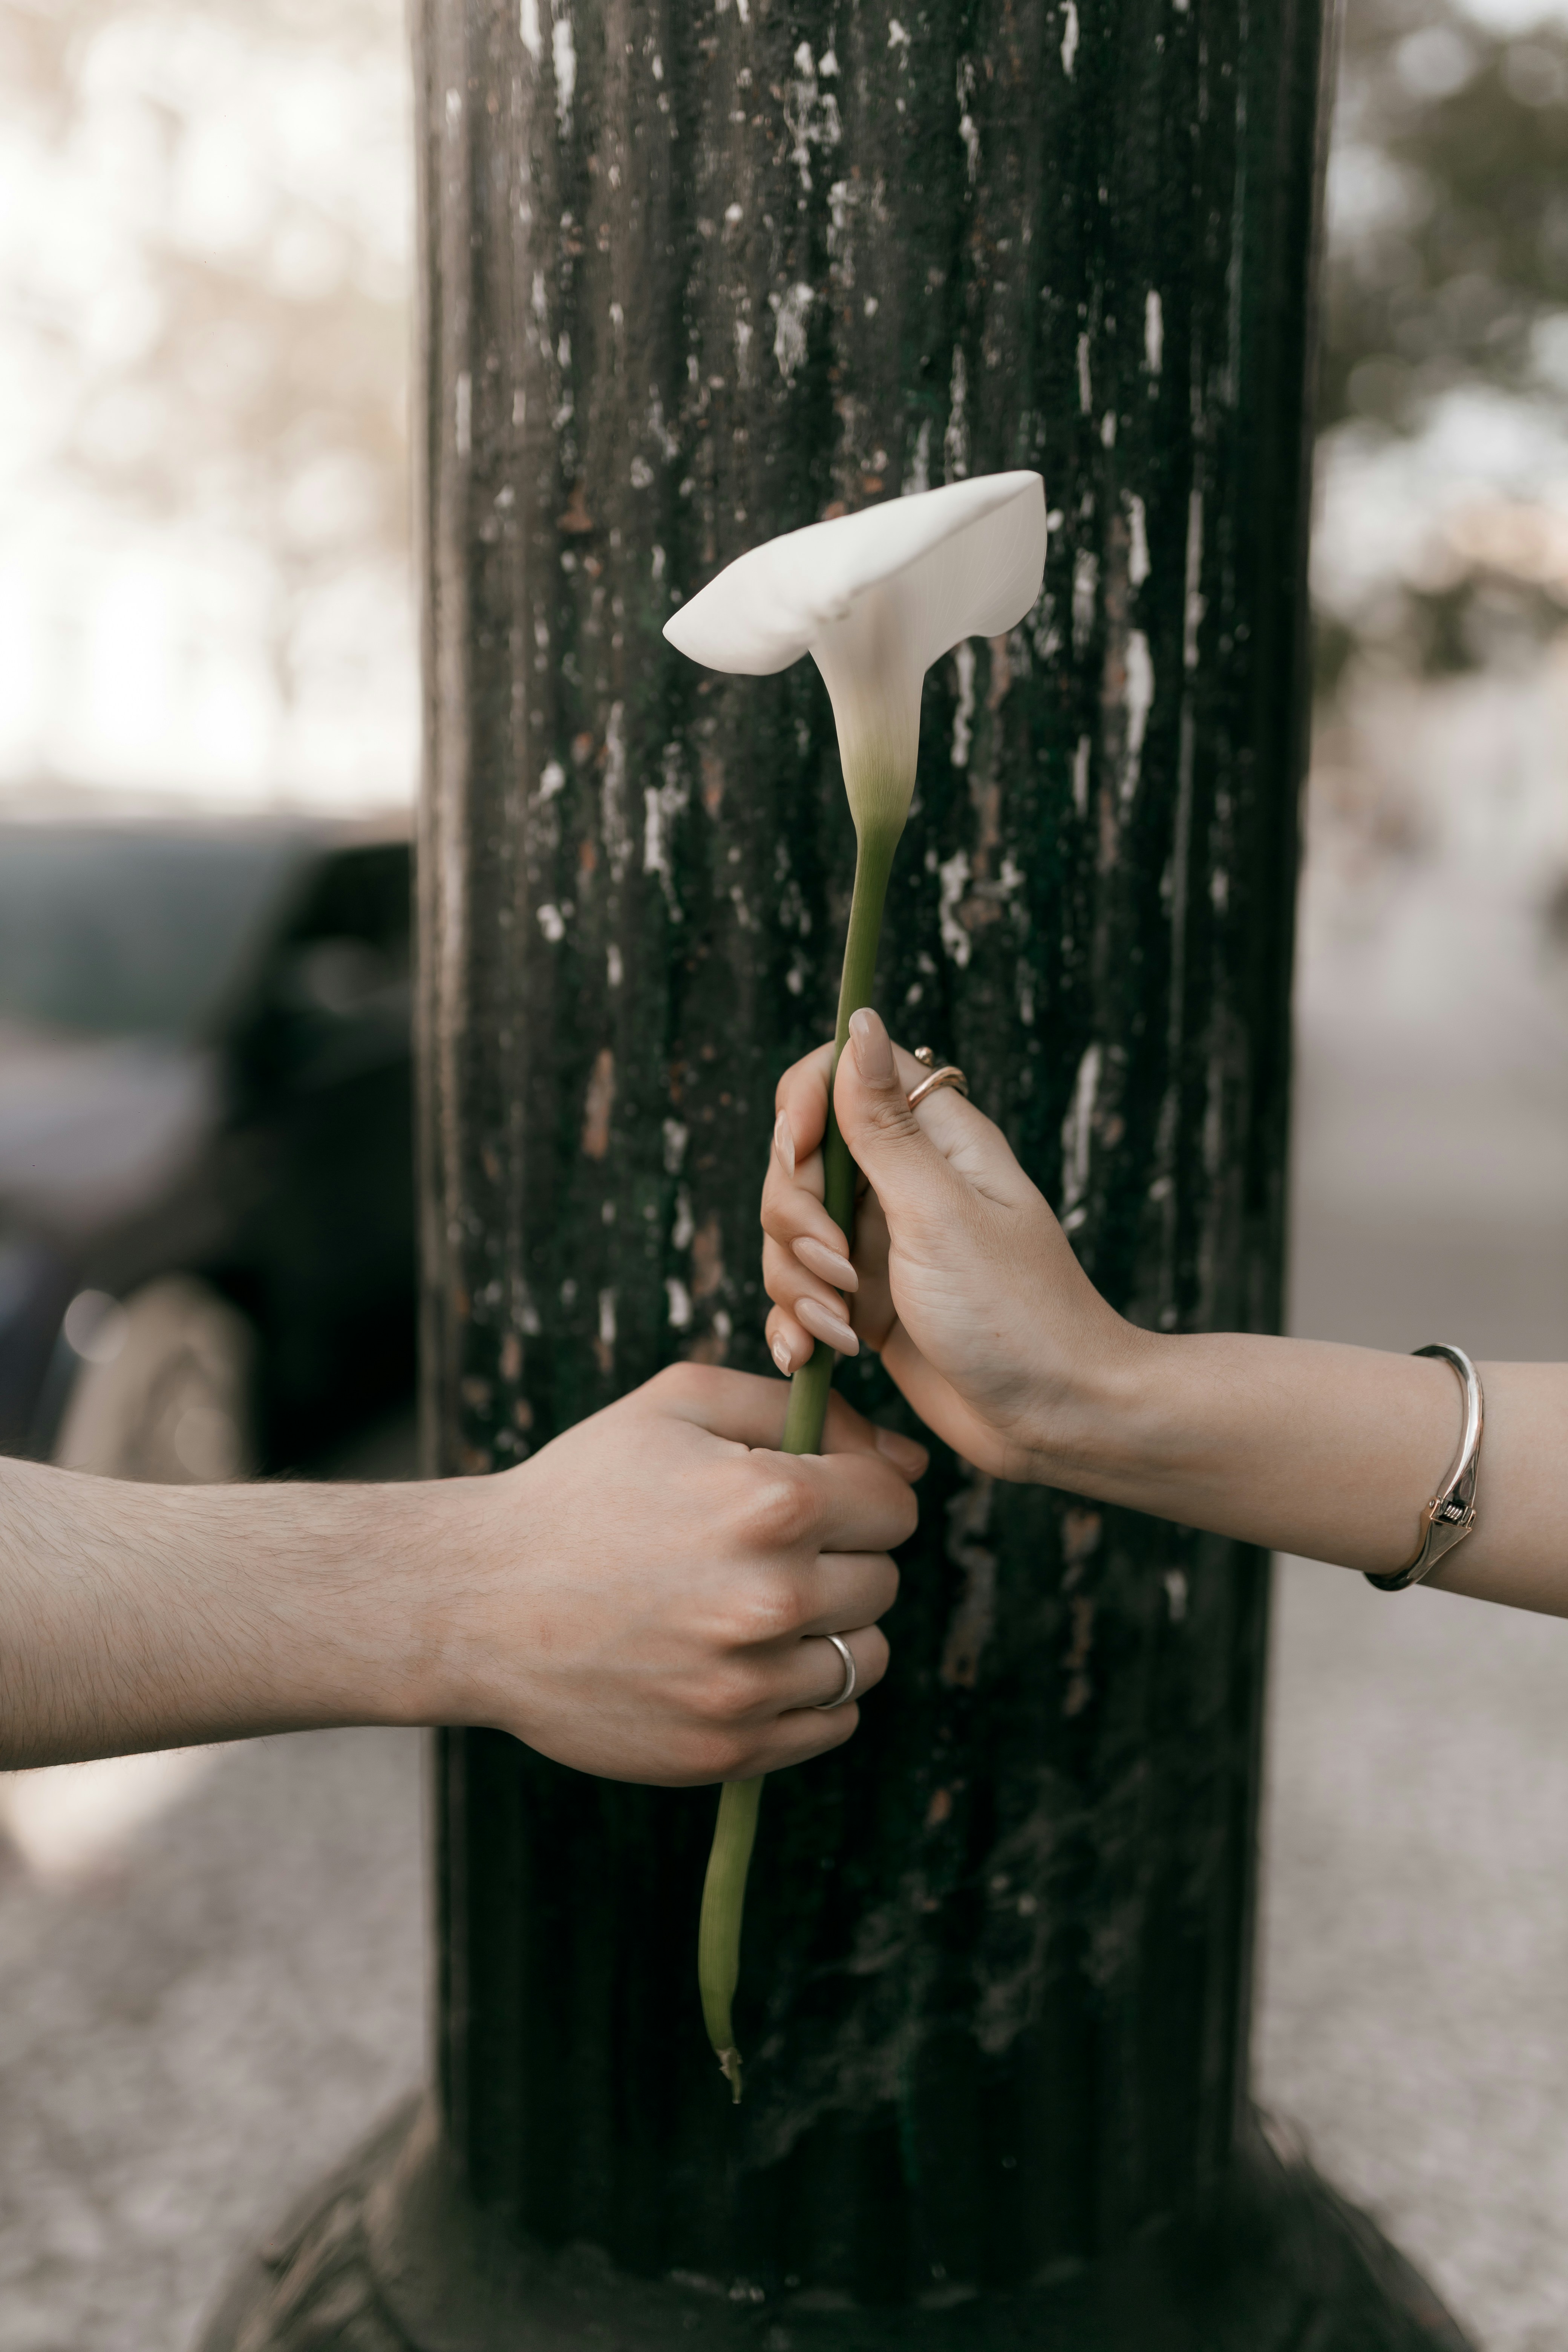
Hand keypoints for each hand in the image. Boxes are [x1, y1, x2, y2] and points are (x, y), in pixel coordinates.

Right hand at [450, 1363, 924, 1784]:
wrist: (480, 1601)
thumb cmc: (583, 1489)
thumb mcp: (679, 1404)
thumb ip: (805, 1412)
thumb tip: (909, 1459)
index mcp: (772, 1502)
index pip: (894, 1503)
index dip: (856, 1493)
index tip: (808, 1497)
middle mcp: (773, 1596)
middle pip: (884, 1579)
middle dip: (839, 1558)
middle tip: (761, 1553)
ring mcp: (751, 1682)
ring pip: (865, 1656)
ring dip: (829, 1630)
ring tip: (753, 1608)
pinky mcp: (729, 1748)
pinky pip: (832, 1723)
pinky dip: (804, 1695)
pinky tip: (744, 1660)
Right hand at [760, 1009, 1134, 1479]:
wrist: (1057, 1421)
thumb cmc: (1017, 1316)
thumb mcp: (939, 1212)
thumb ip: (884, 1125)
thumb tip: (858, 1019)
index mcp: (934, 1140)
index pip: (835, 1077)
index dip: (802, 1110)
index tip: (799, 1157)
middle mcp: (903, 1183)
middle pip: (796, 1162)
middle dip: (797, 1219)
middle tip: (842, 1269)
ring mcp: (882, 1243)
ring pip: (789, 1233)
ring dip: (799, 1284)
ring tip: (845, 1330)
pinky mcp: (867, 1302)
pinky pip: (800, 1294)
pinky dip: (797, 1324)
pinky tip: (811, 1356)